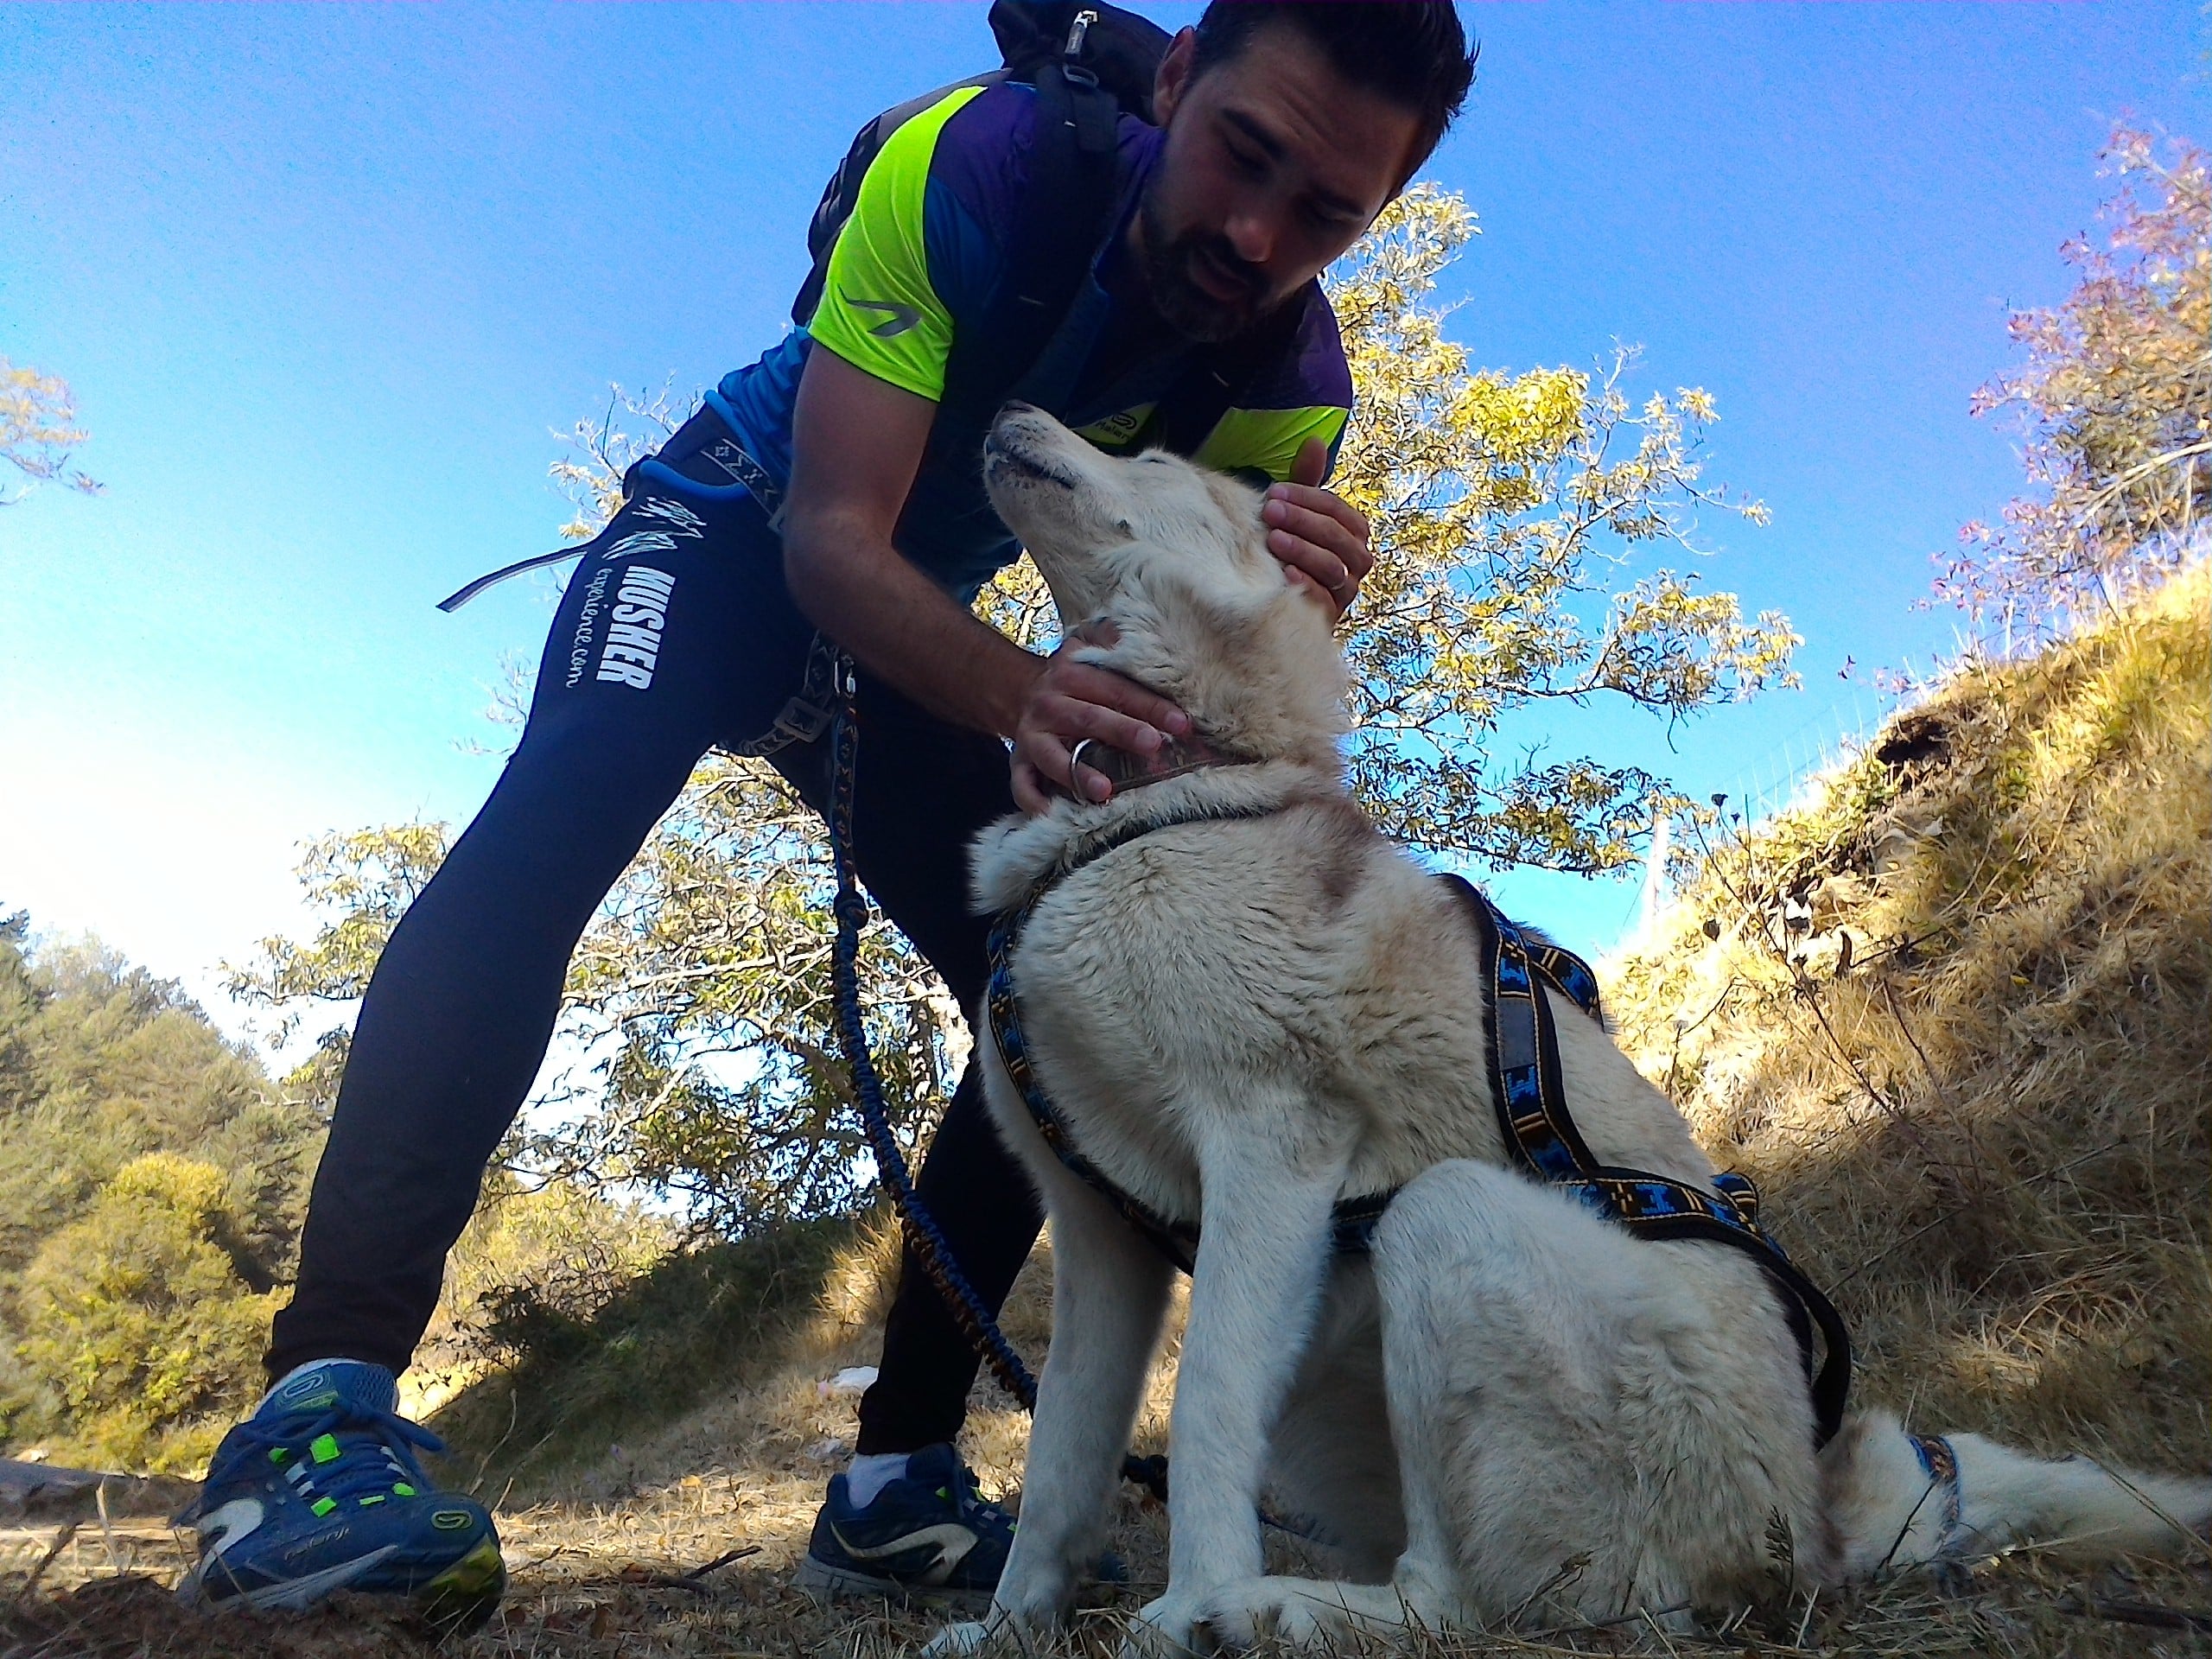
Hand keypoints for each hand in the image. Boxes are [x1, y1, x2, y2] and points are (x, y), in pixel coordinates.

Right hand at [1010, 632, 1191, 814]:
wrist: (1017, 693)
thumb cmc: (1071, 679)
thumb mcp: (1086, 649)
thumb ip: (1112, 639)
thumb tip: (1146, 633)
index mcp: (1072, 675)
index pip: (1116, 689)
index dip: (1150, 705)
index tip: (1182, 723)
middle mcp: (1050, 704)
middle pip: (1089, 719)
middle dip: (1122, 731)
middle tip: (1153, 745)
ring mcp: (1032, 736)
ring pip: (1052, 756)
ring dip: (1077, 773)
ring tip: (1103, 790)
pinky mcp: (1019, 762)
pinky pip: (1021, 784)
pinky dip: (1033, 800)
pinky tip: (1052, 813)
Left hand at [1262, 436, 1370, 619]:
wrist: (1273, 595)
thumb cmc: (1286, 546)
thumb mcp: (1293, 513)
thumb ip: (1305, 480)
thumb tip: (1314, 441)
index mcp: (1353, 532)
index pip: (1338, 510)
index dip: (1308, 499)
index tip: (1273, 491)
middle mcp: (1356, 561)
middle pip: (1339, 538)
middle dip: (1303, 522)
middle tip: (1269, 512)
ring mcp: (1345, 590)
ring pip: (1334, 568)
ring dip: (1304, 551)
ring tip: (1273, 540)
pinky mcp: (1330, 615)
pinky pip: (1325, 600)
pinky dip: (1307, 586)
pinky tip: (1284, 575)